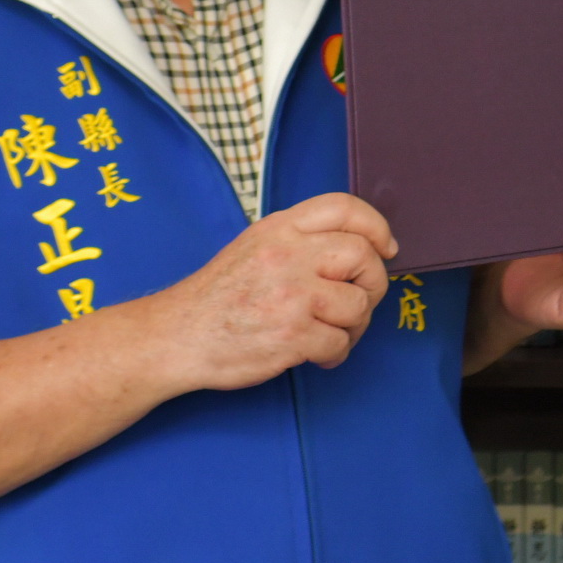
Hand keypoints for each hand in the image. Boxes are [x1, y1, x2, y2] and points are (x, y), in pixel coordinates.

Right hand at [145, 193, 394, 389]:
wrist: (175, 336)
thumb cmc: (217, 297)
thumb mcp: (255, 246)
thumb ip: (301, 240)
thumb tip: (359, 248)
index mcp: (279, 228)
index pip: (344, 208)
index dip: (376, 226)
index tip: (386, 248)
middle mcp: (288, 255)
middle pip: (363, 257)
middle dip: (373, 283)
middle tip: (359, 301)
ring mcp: (291, 295)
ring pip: (358, 305)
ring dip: (354, 325)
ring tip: (332, 333)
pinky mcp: (292, 335)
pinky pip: (340, 343)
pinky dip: (335, 353)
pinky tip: (318, 354)